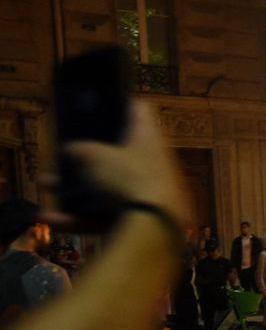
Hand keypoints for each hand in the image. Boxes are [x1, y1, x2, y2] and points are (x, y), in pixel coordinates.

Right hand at [61, 101, 189, 226]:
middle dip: (87, 155)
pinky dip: (80, 218)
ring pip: (106, 187)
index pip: (139, 110)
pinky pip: (106, 215)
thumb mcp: (94, 157)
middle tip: (64, 151)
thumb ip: (79, 150)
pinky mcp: (140, 218)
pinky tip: (51, 220)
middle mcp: (152, 162)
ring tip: (45, 184)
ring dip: (73, 189)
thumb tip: (70, 150)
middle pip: (117, 153)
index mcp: (147, 136)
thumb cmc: (128, 178)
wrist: (156, 226)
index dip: (120, 102)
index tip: (101, 103)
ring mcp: (146, 191)